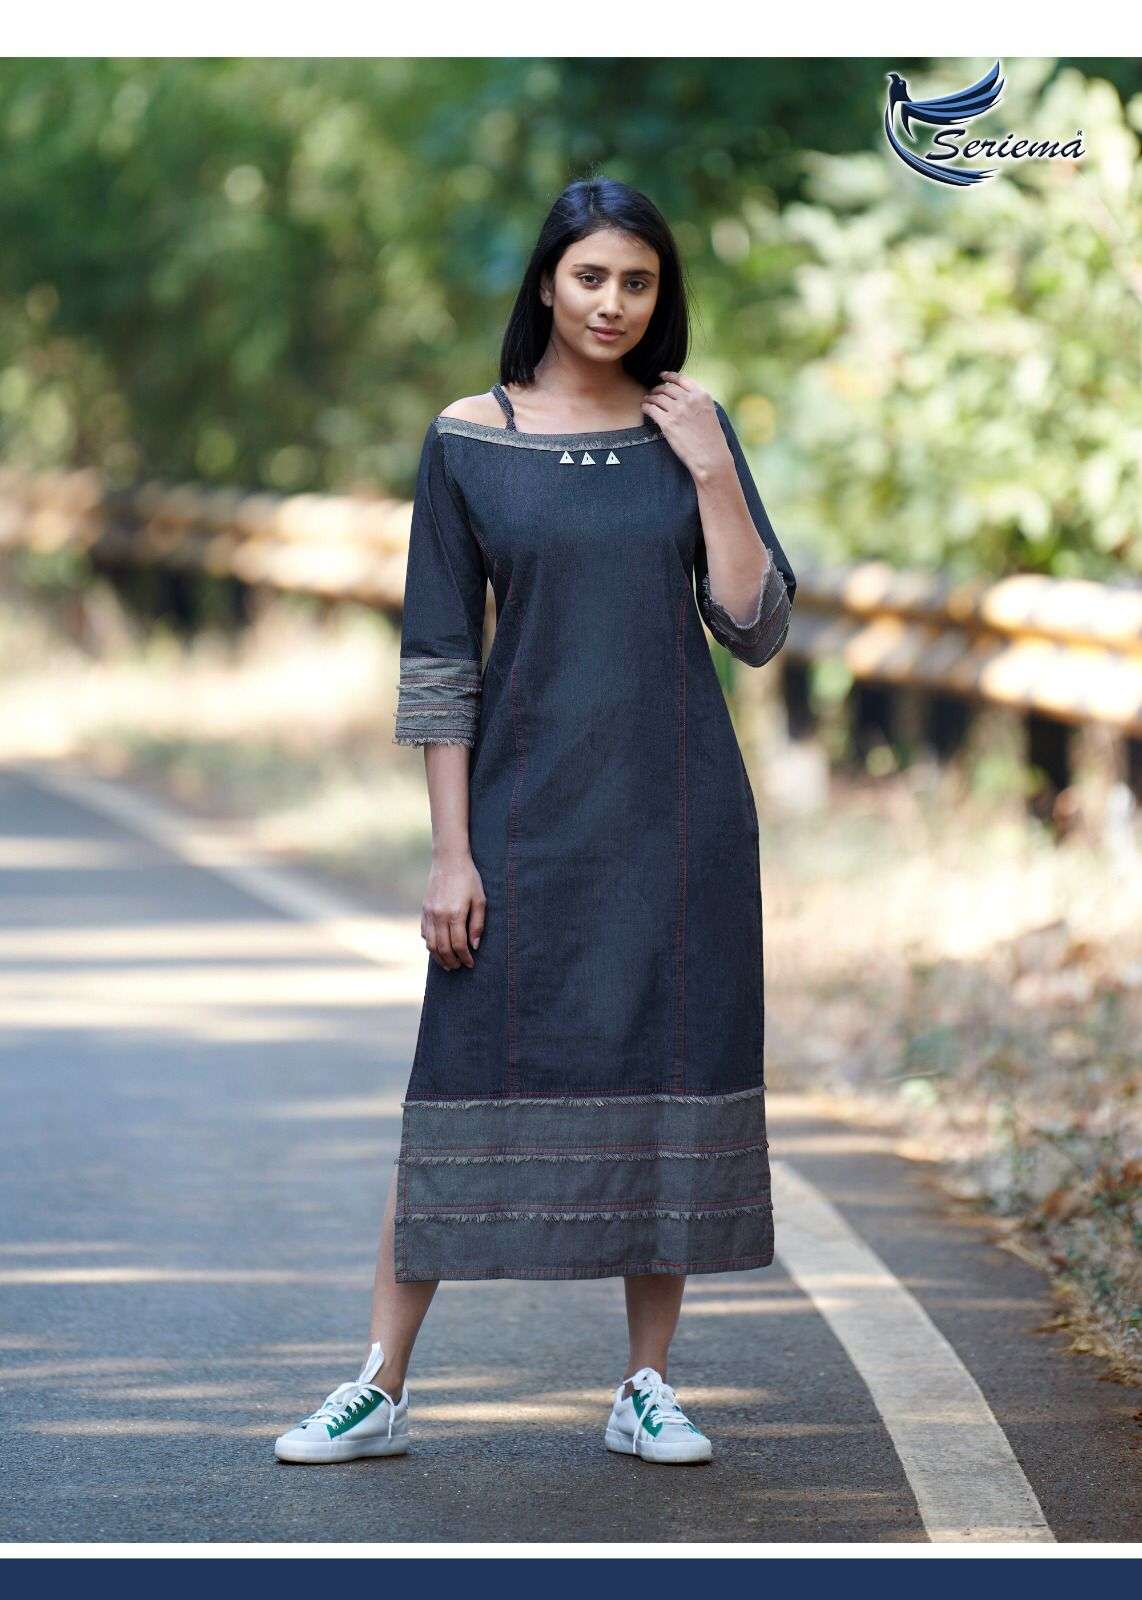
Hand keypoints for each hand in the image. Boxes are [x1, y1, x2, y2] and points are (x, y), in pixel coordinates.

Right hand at [422, 851, 485, 969]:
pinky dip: (430, 945)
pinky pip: (424, 933)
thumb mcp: (480, 899)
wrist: (448, 860)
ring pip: (430, 944)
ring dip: (439, 958)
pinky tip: (438, 948)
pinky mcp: (424, 910)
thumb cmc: (469, 879)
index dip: (465, 957)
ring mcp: (429, 913)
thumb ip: (477, 924)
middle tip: (459, 967)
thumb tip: (474, 946)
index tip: (471, 964)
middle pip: (442, 948)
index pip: (458, 944)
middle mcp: (439, 916)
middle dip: (451, 961)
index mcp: (455, 914)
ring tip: (448, 964)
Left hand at [642, 372, 731, 481]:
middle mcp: (689, 400)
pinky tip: (645, 408)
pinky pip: (651, 409)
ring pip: (658, 397)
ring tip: (647, 400)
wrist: (710, 457)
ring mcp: (677, 411)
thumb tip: (685, 397)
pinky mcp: (667, 423)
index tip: (662, 376)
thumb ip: (698, 402)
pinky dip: (646, 406)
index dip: (669, 376)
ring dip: (651, 397)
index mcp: (701, 395)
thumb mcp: (710, 413)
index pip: (682, 379)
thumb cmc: (712, 440)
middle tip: (653, 392)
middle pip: (667, 388)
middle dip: (658, 388)